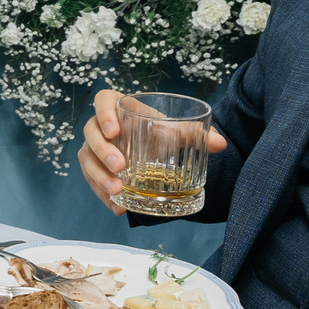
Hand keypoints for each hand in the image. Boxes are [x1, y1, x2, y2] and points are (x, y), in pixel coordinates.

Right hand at [79, 88, 226, 213]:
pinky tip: (117, 207)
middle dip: (103, 151)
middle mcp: (100, 126)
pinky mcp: (94, 169)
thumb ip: (194, 134)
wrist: (152, 148)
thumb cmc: (158, 132)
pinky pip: (91, 181)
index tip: (114, 130)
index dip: (104, 113)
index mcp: (118, 107)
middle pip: (91, 134)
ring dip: (99, 176)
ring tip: (117, 191)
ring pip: (87, 160)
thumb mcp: (174, 131)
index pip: (103, 101)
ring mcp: (94, 148)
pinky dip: (103, 195)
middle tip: (120, 167)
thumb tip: (221, 144)